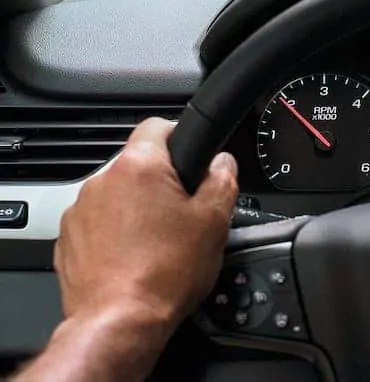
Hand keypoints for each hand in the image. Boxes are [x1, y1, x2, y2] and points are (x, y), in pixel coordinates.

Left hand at [55, 117, 237, 330]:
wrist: (121, 322)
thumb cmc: (165, 273)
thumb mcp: (215, 221)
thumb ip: (222, 179)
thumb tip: (222, 163)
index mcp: (139, 167)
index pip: (158, 126)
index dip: (181, 136)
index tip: (192, 157)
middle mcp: (103, 181)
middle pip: (139, 166)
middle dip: (162, 183)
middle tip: (185, 212)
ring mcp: (80, 211)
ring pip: (118, 196)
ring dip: (137, 210)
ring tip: (160, 242)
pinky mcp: (68, 239)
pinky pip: (98, 224)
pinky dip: (116, 234)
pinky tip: (136, 257)